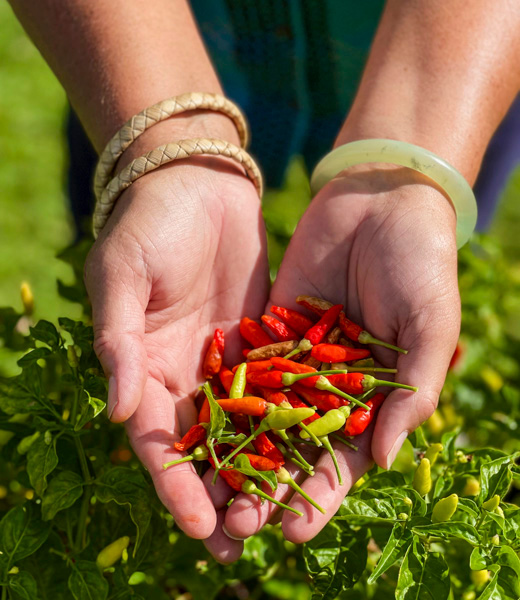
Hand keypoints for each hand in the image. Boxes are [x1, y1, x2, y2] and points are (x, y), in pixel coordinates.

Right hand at [84, 156, 268, 558]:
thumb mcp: (122, 276)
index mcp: (145, 368)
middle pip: (205, 446)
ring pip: (247, 426)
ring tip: (283, 515)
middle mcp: (187, 374)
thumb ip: (118, 340)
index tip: (199, 526)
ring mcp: (229, 360)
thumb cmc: (148, 225)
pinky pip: (280, 385)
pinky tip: (315, 449)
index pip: (158, 440)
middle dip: (222, 493)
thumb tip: (118, 412)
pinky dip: (294, 418)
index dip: (175, 484)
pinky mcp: (264, 340)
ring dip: (262, 468)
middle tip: (244, 545)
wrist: (196, 184)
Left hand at [223, 165, 459, 542]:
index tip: (292, 529)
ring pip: (263, 413)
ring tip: (209, 487)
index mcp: (375, 394)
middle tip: (237, 524)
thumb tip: (384, 461)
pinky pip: (245, 364)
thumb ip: (410, 393)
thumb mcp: (428, 327)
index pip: (344, 456)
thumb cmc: (422, 263)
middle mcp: (331, 383)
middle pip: (295, 444)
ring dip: (238, 452)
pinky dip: (224, 395)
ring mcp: (297, 355)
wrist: (382, 199)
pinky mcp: (270, 325)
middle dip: (268, 483)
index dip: (320, 494)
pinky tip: (198, 424)